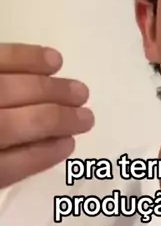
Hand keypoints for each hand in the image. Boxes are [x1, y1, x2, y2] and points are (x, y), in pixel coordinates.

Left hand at [0, 44, 93, 188]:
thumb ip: (5, 167)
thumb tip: (50, 148)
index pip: (13, 166)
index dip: (44, 155)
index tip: (70, 145)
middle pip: (23, 124)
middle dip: (61, 119)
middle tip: (87, 118)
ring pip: (16, 90)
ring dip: (54, 90)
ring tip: (79, 91)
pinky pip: (1, 57)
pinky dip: (29, 57)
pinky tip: (55, 61)